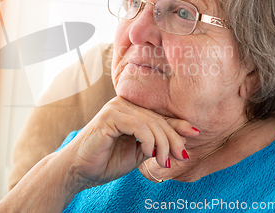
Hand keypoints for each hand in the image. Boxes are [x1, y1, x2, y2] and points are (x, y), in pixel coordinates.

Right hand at [58, 96, 198, 188]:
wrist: (80, 171)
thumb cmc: (107, 161)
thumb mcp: (140, 151)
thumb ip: (158, 141)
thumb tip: (187, 136)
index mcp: (131, 109)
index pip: (159, 115)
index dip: (178, 124)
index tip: (195, 134)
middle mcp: (124, 103)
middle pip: (158, 119)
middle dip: (173, 139)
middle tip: (180, 158)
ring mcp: (116, 107)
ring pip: (151, 123)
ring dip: (162, 144)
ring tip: (163, 161)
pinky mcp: (110, 116)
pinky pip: (138, 126)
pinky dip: (148, 141)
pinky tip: (148, 153)